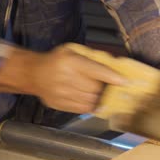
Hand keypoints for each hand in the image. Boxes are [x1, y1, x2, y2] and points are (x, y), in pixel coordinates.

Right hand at [0, 46, 125, 113]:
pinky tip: (91, 99)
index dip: (112, 77)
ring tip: (96, 91)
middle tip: (106, 85)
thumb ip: (93, 58)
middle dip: (104, 88)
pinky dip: (91, 105)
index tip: (125, 82)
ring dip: (98, 97)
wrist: (34, 73)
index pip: (96, 71)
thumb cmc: (58, 61)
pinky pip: (83, 109)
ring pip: (91, 100)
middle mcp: (65, 78)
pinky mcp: (60, 104)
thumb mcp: (73, 51)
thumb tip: (116, 66)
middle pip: (95, 88)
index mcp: (70, 61)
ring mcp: (61, 93)